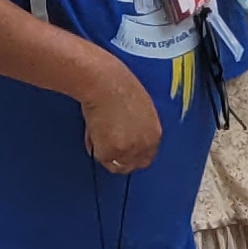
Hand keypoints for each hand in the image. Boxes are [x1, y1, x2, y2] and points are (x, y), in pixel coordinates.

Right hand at [76, 52, 162, 172]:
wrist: (105, 83)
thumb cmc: (119, 85)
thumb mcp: (140, 108)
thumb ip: (138, 127)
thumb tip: (127, 135)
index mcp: (154, 134)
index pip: (146, 157)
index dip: (132, 155)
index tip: (123, 151)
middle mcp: (144, 145)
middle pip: (132, 165)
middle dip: (120, 159)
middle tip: (107, 147)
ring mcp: (128, 151)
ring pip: (114, 164)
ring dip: (106, 153)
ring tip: (98, 133)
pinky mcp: (110, 152)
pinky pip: (99, 157)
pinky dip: (94, 147)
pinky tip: (92, 130)